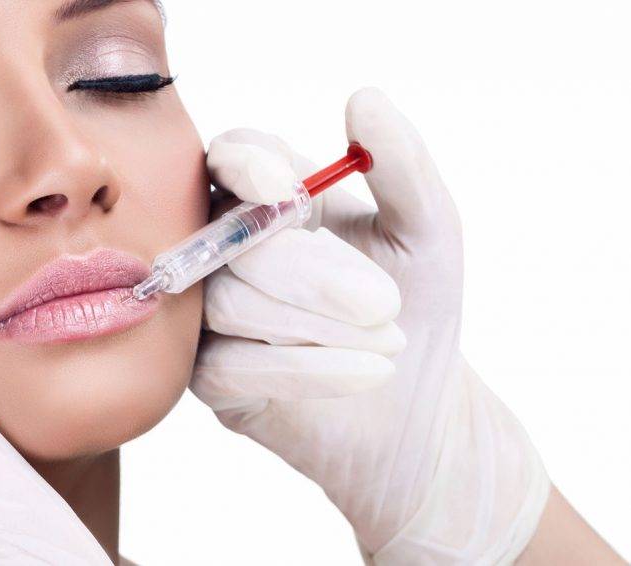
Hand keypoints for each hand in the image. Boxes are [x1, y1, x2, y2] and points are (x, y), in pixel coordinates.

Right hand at [191, 87, 549, 563]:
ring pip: (228, 301)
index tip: (292, 194)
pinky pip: (231, 365)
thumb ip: (401, 165)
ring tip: (387, 343)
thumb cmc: (415, 309)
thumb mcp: (425, 232)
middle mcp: (226, 251)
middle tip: (384, 304)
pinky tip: (367, 374)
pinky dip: (305, 368)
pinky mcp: (207, 376)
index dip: (249, 168)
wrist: (414, 410)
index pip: (229, 158)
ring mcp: (208, 314)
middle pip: (229, 238)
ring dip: (316, 324)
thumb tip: (364, 97)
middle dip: (309, 271)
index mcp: (269, 203)